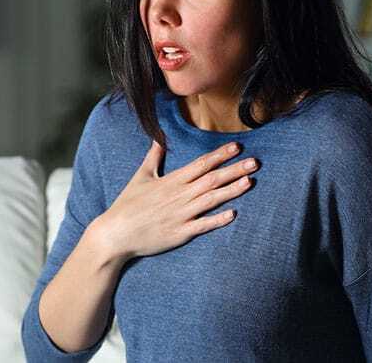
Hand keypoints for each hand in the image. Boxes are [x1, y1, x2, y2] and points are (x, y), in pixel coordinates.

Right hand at [94, 140, 257, 261]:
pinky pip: (203, 225)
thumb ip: (153, 157)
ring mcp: (181, 215)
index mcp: (172, 181)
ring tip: (250, 181)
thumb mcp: (140, 177)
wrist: (116, 233)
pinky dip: (217, 220)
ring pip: (211, 200)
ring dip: (231, 190)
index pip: (201, 164)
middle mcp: (179, 196)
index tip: (237, 147)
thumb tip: (158, 138)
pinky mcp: (180, 233)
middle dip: (234, 170)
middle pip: (212, 179)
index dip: (220, 155)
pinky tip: (233, 214)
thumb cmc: (127, 205)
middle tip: (255, 162)